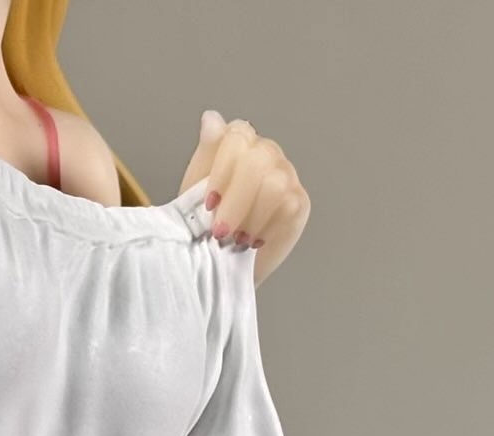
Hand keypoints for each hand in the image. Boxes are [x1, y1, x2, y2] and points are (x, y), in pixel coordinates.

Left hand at [181, 110, 309, 282]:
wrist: (216, 259)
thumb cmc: (203, 220)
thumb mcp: (194, 186)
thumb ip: (206, 152)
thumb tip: (211, 118)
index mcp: (239, 142)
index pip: (237, 136)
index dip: (221, 170)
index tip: (208, 203)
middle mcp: (266, 153)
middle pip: (258, 161)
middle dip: (235, 201)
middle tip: (219, 229)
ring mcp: (286, 175)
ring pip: (276, 184)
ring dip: (250, 217)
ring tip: (234, 238)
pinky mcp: (299, 201)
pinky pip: (288, 207)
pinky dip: (265, 228)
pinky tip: (252, 240)